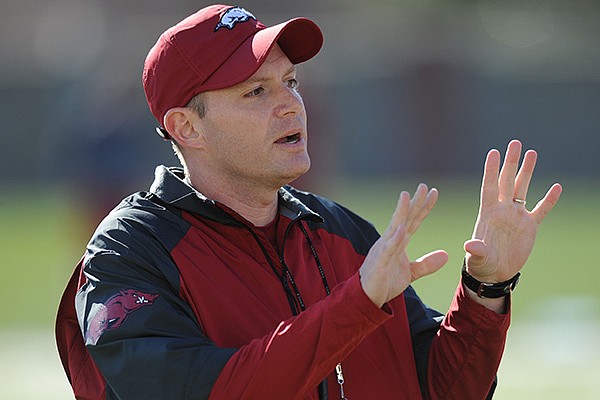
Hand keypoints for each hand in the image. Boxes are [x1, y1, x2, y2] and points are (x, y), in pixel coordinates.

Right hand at [359, 184, 448, 307]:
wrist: (366, 298)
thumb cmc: (384, 283)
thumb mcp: (410, 273)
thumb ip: (427, 264)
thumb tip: (446, 255)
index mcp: (397, 242)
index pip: (413, 220)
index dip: (424, 207)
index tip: (434, 192)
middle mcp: (390, 241)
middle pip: (405, 218)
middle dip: (414, 202)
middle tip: (423, 185)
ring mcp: (383, 250)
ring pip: (394, 227)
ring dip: (401, 212)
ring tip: (406, 196)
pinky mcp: (380, 262)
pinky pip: (388, 249)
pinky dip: (394, 239)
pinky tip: (401, 229)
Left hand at [464, 140, 561, 282]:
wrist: (494, 273)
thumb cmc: (481, 264)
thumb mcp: (477, 257)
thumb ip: (476, 249)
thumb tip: (469, 245)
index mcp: (487, 213)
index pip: (489, 187)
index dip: (491, 170)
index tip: (493, 152)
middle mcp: (502, 210)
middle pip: (506, 181)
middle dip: (510, 162)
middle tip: (515, 142)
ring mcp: (516, 216)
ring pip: (522, 188)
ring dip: (527, 172)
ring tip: (531, 153)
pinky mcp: (529, 226)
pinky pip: (541, 209)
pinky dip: (549, 200)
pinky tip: (557, 187)